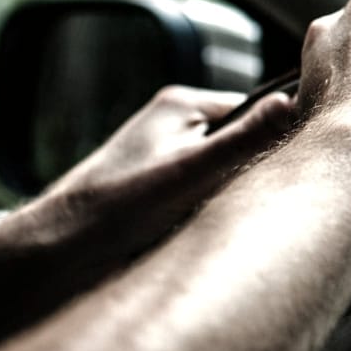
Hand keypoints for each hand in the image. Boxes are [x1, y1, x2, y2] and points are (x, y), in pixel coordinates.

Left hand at [34, 86, 294, 242]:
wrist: (59, 248)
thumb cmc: (121, 206)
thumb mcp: (195, 171)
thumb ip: (247, 137)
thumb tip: (291, 102)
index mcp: (182, 103)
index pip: (255, 110)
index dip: (274, 140)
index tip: (283, 172)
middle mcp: (173, 122)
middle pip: (240, 141)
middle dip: (250, 171)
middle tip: (247, 200)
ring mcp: (164, 152)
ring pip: (223, 169)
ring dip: (228, 194)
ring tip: (215, 217)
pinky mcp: (157, 182)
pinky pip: (202, 189)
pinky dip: (208, 208)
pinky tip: (200, 228)